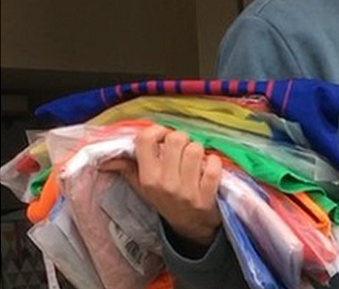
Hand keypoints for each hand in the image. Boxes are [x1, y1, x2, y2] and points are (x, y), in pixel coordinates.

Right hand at [100, 125, 222, 245]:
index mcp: (147, 177)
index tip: (164, 138)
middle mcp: (164, 183)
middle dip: (182, 139)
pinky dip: (214, 162)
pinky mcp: (206, 196)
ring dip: (199, 150)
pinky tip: (209, 167)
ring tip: (196, 159)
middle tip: (183, 149)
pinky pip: (212, 167)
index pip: (145, 139)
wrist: (190, 228)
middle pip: (176, 139)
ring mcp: (185, 191)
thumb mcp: (144, 187)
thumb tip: (105, 160)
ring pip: (195, 149)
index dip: (157, 131)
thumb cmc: (167, 200)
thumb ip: (128, 169)